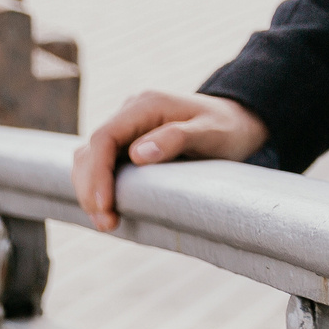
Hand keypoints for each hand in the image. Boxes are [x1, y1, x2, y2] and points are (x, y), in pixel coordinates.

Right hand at [71, 91, 268, 231]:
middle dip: (91, 188)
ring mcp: (127, 127)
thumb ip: (178, 138)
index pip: (104, 137)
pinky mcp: (128, 143)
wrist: (238, 123)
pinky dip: (98, 187)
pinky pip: (101, 164)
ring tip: (107, 222)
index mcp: (146, 105)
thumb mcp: (212, 133)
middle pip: (90, 150)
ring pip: (90, 158)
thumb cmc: (228, 128)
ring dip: (90, 190)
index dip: (97, 173)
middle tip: (107, 224)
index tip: (105, 206)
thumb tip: (138, 154)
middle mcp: (130, 112)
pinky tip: (109, 210)